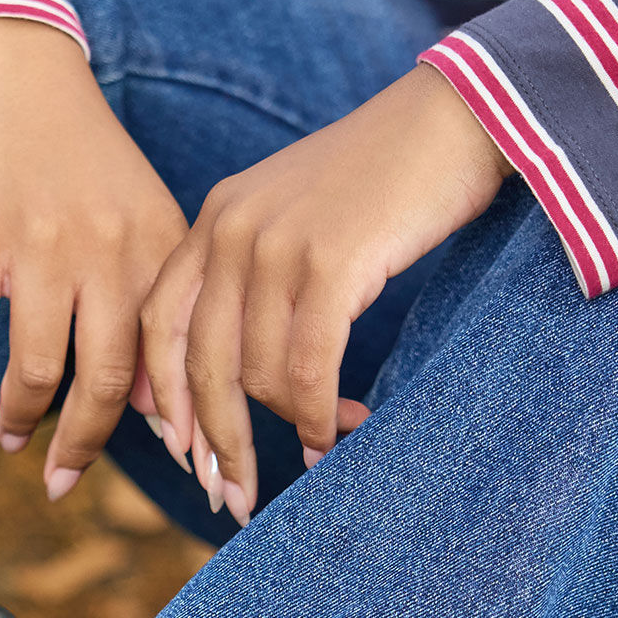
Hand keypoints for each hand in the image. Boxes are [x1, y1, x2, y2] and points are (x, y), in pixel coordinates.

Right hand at [0, 19, 188, 497]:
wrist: (11, 65)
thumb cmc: (77, 152)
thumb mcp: (136, 215)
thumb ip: (150, 302)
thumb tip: (150, 409)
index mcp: (158, 245)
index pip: (172, 359)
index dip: (174, 429)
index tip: (165, 475)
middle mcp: (107, 250)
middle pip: (106, 382)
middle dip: (84, 446)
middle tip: (62, 482)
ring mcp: (39, 247)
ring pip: (39, 371)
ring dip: (20, 421)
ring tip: (10, 441)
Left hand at [140, 63, 509, 523]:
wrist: (458, 117)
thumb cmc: (389, 180)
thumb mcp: (299, 218)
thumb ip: (259, 277)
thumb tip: (250, 377)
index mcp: (215, 219)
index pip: (159, 326)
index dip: (165, 400)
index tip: (185, 457)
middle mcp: (231, 230)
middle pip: (198, 364)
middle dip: (215, 443)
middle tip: (235, 500)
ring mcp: (276, 245)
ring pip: (256, 374)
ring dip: (289, 427)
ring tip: (324, 444)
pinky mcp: (330, 262)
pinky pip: (305, 368)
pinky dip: (317, 414)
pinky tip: (338, 433)